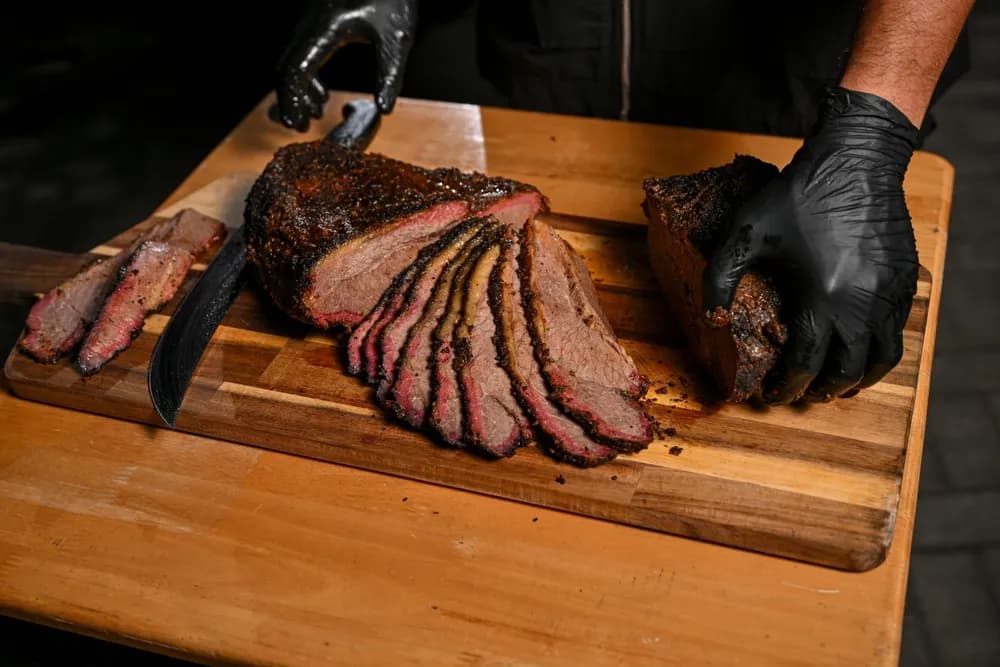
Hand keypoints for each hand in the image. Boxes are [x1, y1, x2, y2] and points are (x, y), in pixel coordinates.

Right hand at [271, 0, 417, 130]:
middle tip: (301, 127)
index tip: (298, 125)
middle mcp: (310, 23)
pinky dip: (305, 75)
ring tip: (316, 113)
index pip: (295, 71)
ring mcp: (309, 19)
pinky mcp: (316, 19)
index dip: (293, 101)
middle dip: (290, 99)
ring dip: (298, 88)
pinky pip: (300, 51)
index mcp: (325, 28)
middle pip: (284, 67)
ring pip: (290, 59)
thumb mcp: (397, 36)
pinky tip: (321, 92)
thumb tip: (384, 110)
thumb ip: (390, 74)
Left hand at [703, 86, 919, 403]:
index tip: (773, 394)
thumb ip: (719, 278)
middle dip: (822, 390)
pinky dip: (878, 351)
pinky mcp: (906, 281)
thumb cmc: (798, 195)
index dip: (788, 386)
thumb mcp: (745, 232)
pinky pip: (897, 331)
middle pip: (847, 371)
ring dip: (857, 378)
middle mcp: (863, 304)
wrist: (856, 160)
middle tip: (803, 393)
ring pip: (882, 358)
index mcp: (824, 297)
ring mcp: (890, 294)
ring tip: (835, 383)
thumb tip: (712, 320)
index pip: (808, 365)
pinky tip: (858, 347)